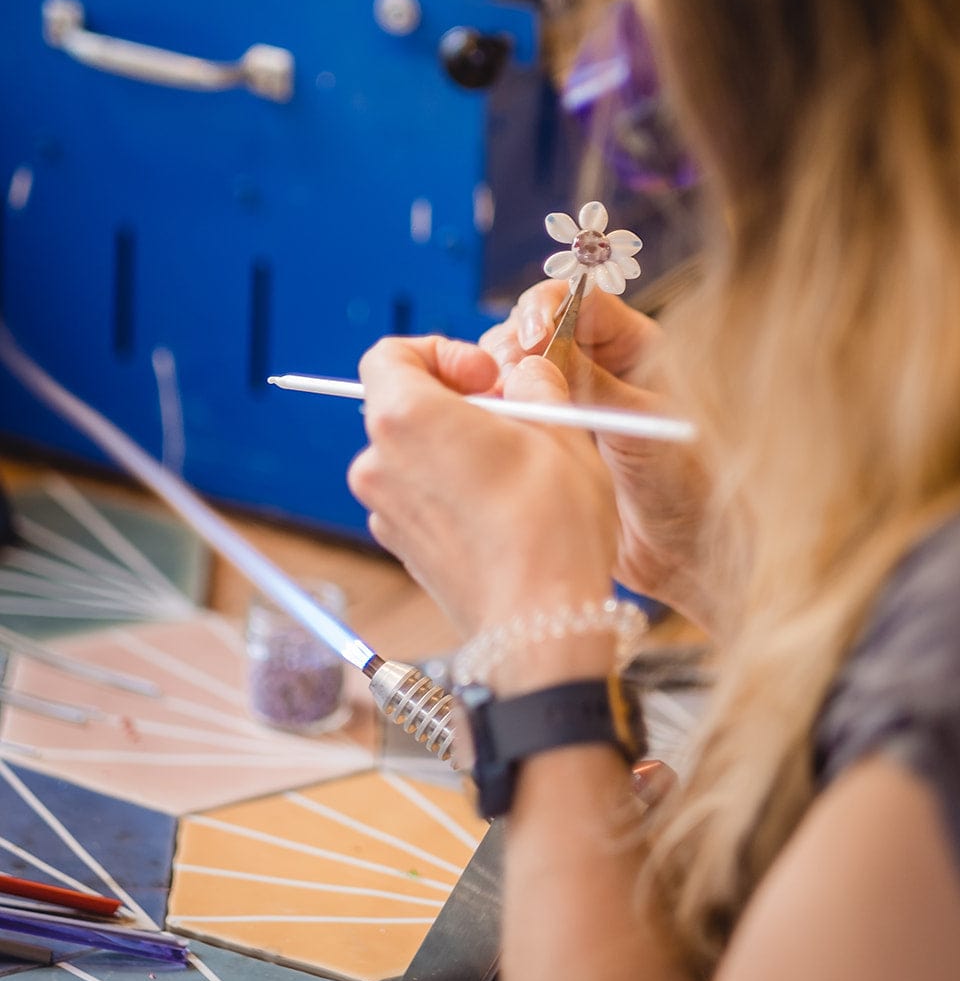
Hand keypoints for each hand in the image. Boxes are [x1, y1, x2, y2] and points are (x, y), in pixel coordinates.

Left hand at [347, 335, 617, 642]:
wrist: (539, 627)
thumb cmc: (550, 528)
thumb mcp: (559, 430)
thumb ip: (534, 384)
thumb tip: (526, 374)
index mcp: (406, 418)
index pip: (390, 354)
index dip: (441, 352)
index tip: (486, 376)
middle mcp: (379, 463)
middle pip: (403, 404)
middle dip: (457, 400)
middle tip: (513, 417)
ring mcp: (384, 510)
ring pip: (413, 451)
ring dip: (457, 444)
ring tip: (515, 464)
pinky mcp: (400, 546)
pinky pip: (418, 494)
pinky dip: (451, 485)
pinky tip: (501, 505)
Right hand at [480, 283, 714, 626]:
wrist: (684, 551)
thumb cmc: (686, 487)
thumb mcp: (640, 427)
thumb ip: (593, 384)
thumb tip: (540, 347)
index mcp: (632, 345)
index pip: (578, 300)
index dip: (545, 309)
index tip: (531, 339)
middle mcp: (597, 364)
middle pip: (534, 327)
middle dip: (513, 347)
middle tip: (506, 382)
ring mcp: (569, 399)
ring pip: (515, 368)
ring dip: (499, 381)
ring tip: (499, 409)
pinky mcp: (548, 433)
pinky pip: (511, 409)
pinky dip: (496, 413)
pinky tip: (495, 430)